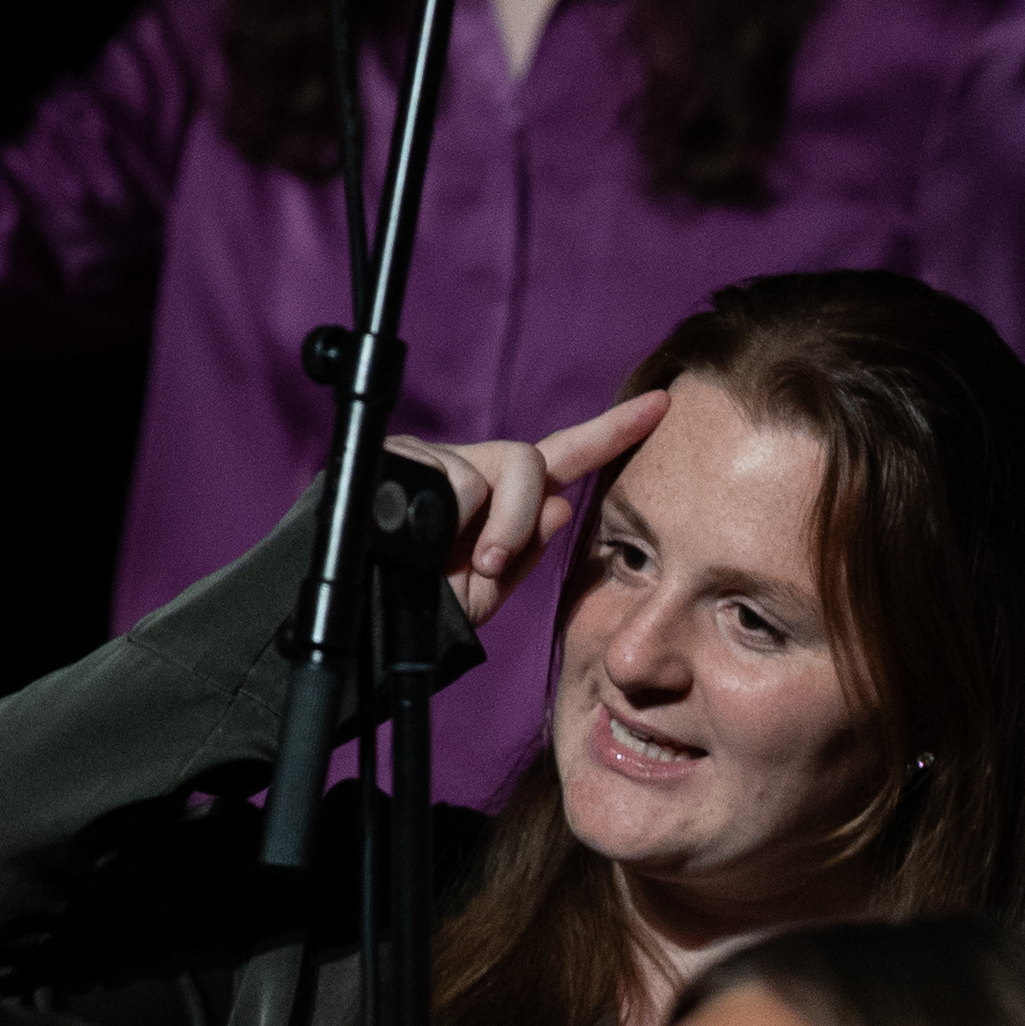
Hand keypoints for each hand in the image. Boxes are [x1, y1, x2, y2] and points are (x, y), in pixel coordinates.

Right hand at [407, 389, 671, 626]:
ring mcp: (429, 455)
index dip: (613, 431)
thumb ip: (526, 547)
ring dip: (477, 527)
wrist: (361, 621)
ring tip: (443, 562)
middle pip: (525, 461)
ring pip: (482, 474)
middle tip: (486, 565)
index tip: (662, 404)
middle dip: (516, 519)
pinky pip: (441, 477)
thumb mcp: (485, 590)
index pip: (562, 456)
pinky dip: (439, 517)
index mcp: (498, 494)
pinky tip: (414, 540)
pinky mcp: (392, 453)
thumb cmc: (420, 607)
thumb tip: (560, 502)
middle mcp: (468, 466)